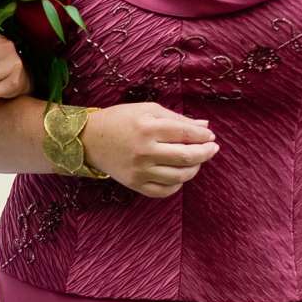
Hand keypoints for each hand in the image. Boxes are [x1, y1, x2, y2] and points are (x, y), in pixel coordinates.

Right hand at [83, 103, 218, 198]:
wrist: (89, 139)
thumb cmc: (120, 120)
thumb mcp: (147, 110)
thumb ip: (177, 118)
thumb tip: (205, 128)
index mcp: (148, 127)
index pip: (186, 134)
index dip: (203, 136)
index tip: (210, 137)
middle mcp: (144, 150)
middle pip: (187, 157)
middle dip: (205, 153)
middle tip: (212, 149)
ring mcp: (139, 170)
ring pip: (179, 176)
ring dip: (194, 169)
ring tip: (195, 161)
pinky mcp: (134, 184)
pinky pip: (164, 191)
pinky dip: (177, 185)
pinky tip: (178, 174)